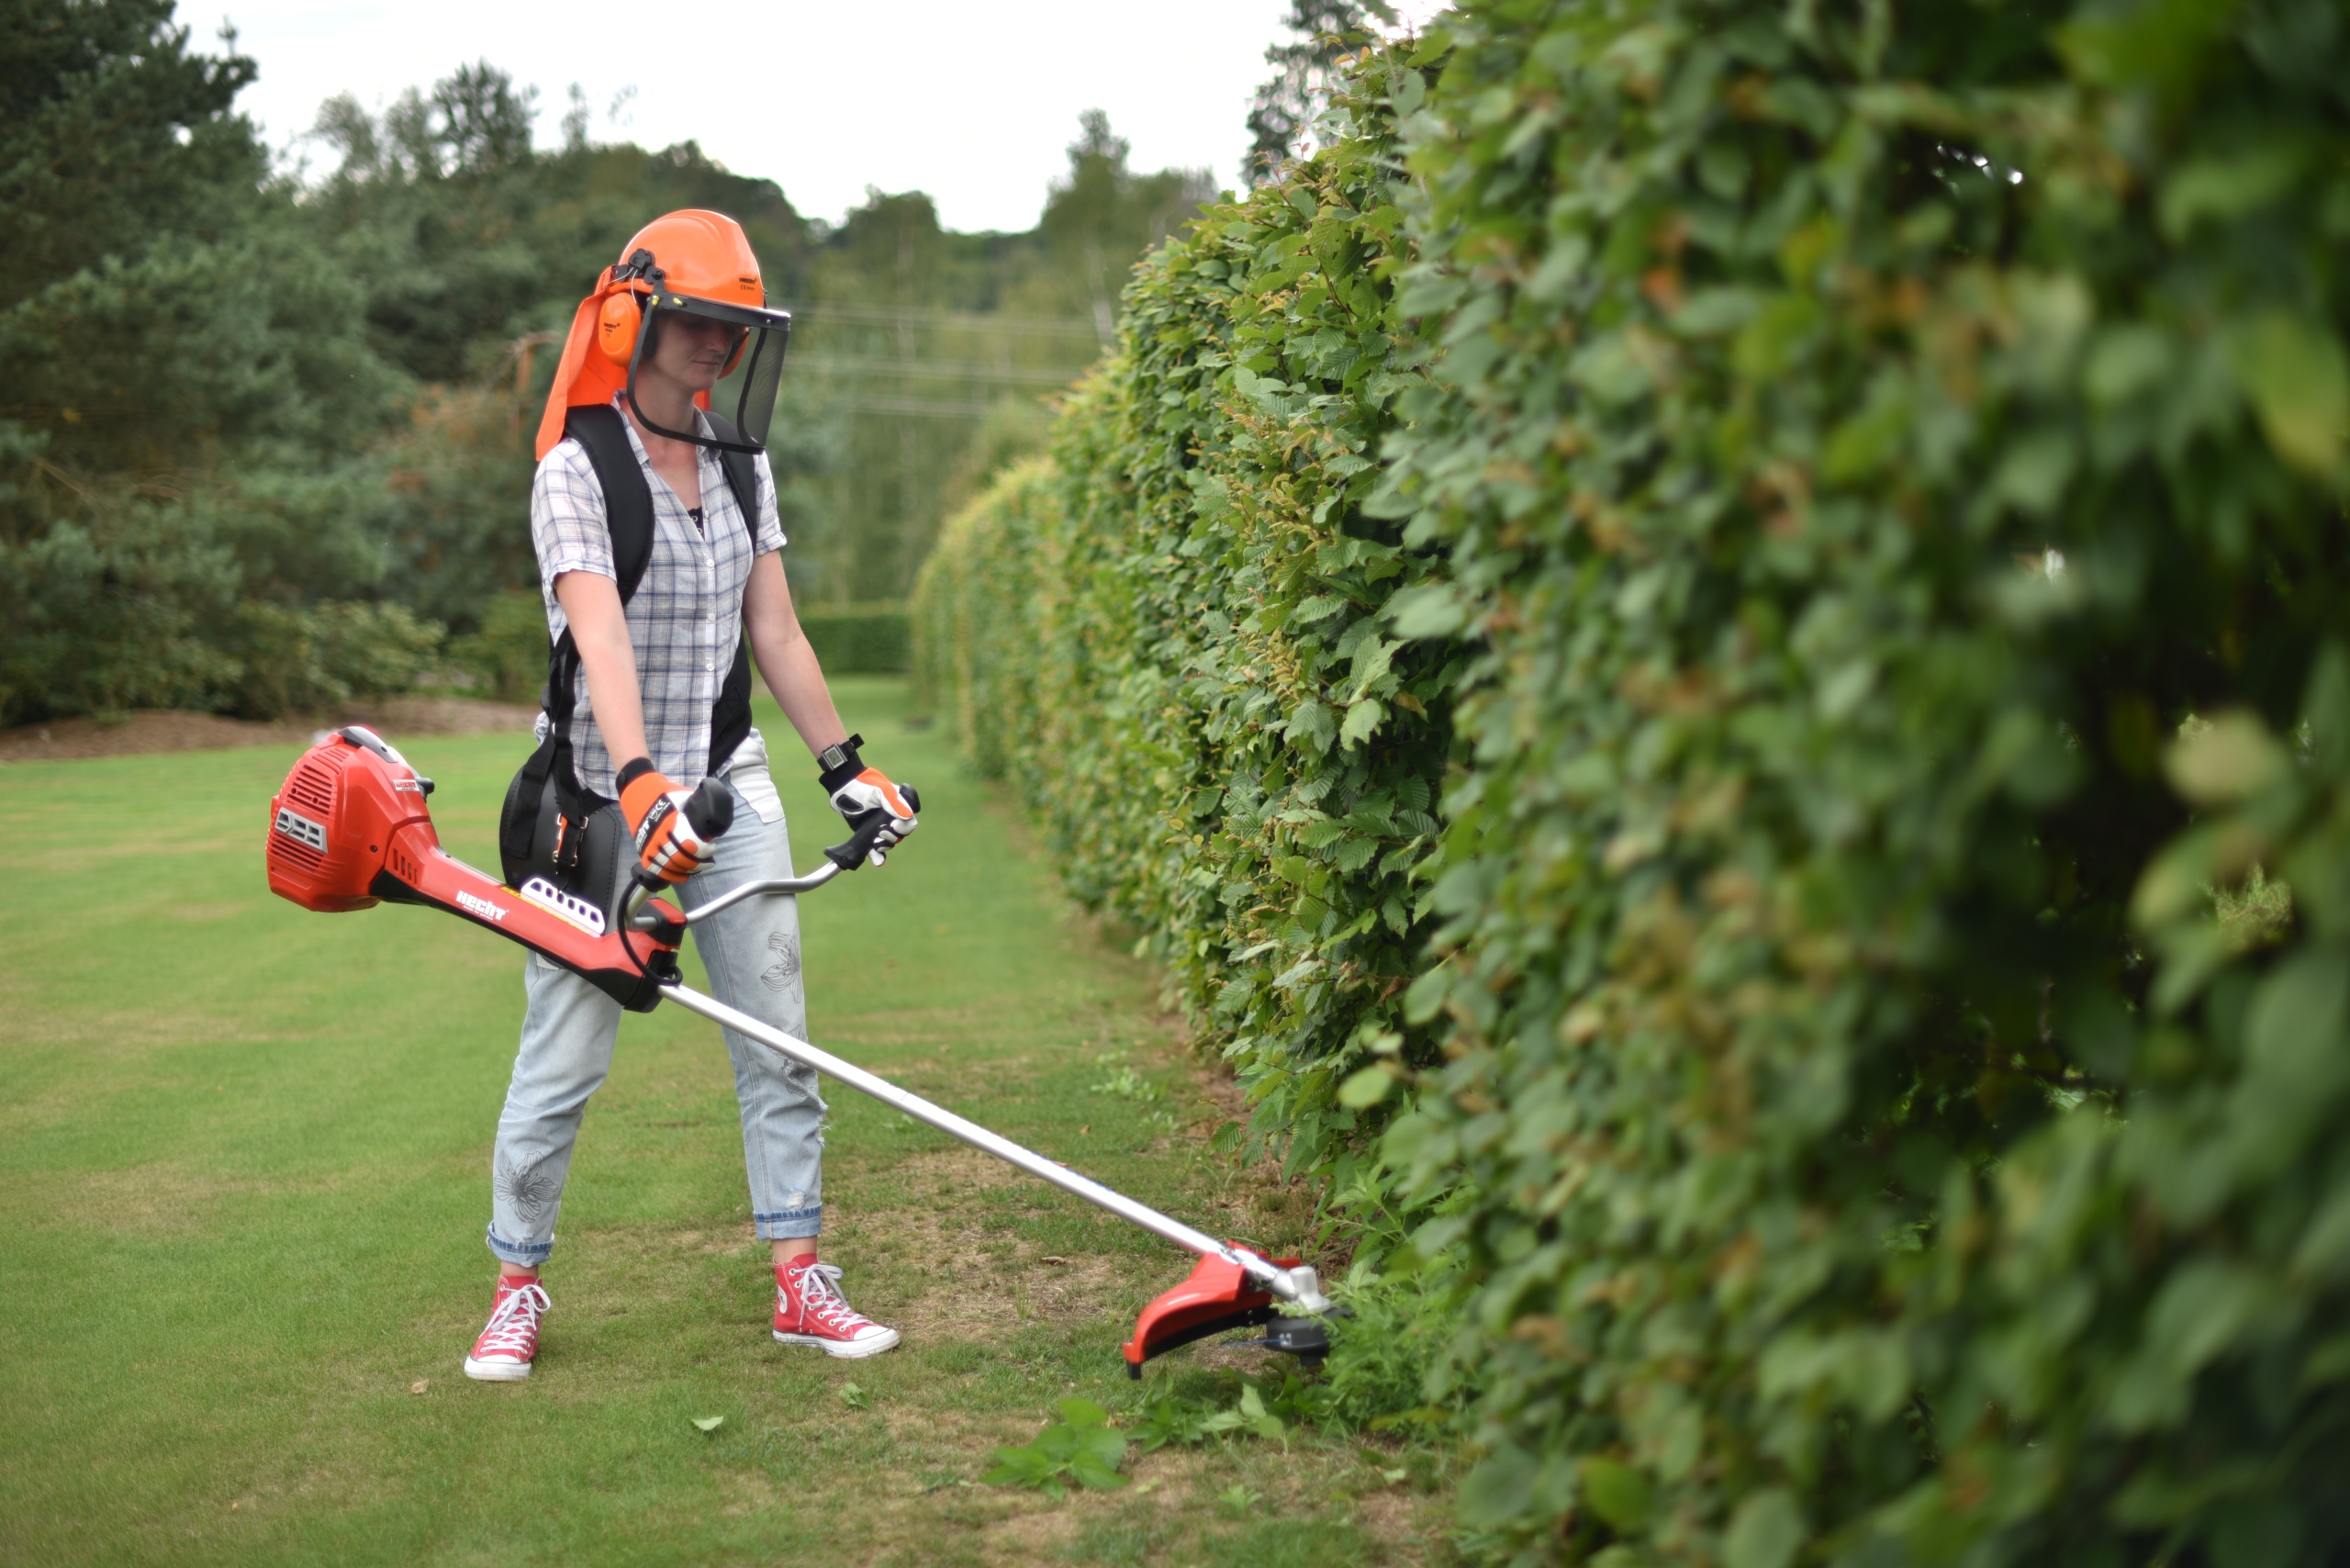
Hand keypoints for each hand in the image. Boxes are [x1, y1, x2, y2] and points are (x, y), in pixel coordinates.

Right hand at [619, 765, 715, 883]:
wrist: (638, 792)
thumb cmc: (664, 794)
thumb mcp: (684, 797)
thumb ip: (696, 809)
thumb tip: (713, 819)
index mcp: (671, 821)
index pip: (690, 844)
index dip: (703, 850)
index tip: (712, 847)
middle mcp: (659, 835)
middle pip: (681, 858)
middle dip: (698, 863)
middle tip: (709, 861)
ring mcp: (649, 844)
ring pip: (670, 866)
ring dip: (687, 870)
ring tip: (699, 867)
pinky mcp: (643, 851)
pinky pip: (657, 869)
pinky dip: (672, 876)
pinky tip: (684, 876)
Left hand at [817, 735, 917, 864]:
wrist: (841, 786)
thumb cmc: (863, 784)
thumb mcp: (880, 790)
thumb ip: (895, 801)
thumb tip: (908, 815)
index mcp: (899, 806)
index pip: (909, 822)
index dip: (904, 827)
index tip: (893, 825)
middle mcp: (891, 817)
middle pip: (900, 835)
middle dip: (892, 837)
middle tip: (880, 832)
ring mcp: (879, 825)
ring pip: (889, 842)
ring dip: (884, 846)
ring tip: (875, 843)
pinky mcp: (867, 833)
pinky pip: (875, 848)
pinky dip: (877, 855)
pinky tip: (877, 861)